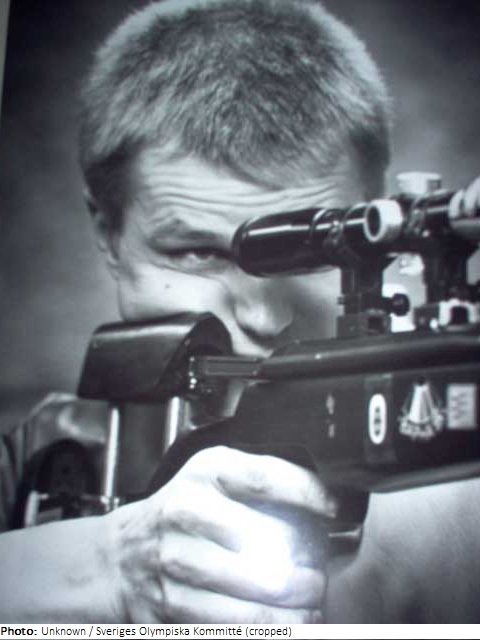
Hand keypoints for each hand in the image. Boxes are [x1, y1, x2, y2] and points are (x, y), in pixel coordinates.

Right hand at [107, 446, 336, 622]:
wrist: (120, 554)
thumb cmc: (179, 510)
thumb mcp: (211, 477)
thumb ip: (258, 478)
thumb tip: (323, 496)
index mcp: (202, 474)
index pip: (264, 478)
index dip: (306, 493)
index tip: (334, 509)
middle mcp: (185, 512)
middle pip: (262, 548)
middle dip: (304, 573)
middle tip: (320, 580)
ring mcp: (173, 562)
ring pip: (247, 601)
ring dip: (290, 612)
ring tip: (310, 609)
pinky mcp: (166, 607)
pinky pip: (225, 629)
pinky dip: (261, 632)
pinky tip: (282, 626)